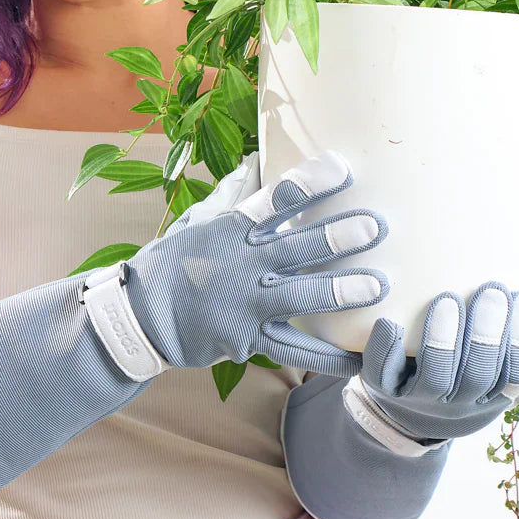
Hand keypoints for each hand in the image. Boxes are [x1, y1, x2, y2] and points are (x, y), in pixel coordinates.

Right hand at [122, 149, 390, 375]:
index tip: (342, 168)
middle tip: (375, 227)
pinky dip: (327, 358)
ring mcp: (247, 304)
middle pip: (298, 246)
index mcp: (232, 229)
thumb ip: (233, 193)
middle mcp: (243, 264)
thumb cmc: (171, 261)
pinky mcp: (248, 339)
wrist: (140, 317)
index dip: (310, 182)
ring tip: (377, 287)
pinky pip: (294, 349)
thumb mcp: (198, 220)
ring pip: (301, 296)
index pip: (275, 199)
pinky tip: (358, 359)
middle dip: (339, 236)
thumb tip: (257, 159)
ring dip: (341, 290)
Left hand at [346, 282, 518, 450]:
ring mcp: (419, 398)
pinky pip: (382, 371)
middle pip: (480, 373)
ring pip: (437, 373)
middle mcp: (459, 403)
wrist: (403, 415)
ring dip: (444, 336)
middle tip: (491, 289)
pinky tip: (390, 321)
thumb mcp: (500, 384)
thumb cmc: (462, 385)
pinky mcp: (382, 388)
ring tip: (448, 299)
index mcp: (494, 397)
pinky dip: (386, 345)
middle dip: (488, 332)